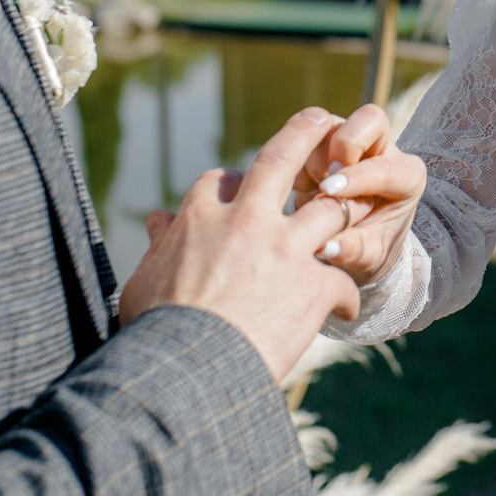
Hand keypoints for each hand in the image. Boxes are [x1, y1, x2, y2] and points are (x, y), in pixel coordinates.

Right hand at [119, 107, 361, 381]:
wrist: (186, 373)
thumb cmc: (155, 333)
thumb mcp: (143, 281)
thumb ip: (158, 245)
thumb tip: (156, 219)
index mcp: (200, 216)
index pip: (223, 179)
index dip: (237, 185)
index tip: (245, 194)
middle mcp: (247, 221)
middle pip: (283, 158)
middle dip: (305, 133)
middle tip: (322, 121)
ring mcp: (285, 250)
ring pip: (329, 209)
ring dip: (342, 213)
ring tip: (352, 219)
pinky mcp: (313, 286)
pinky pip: (343, 280)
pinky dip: (345, 295)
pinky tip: (343, 309)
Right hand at [286, 102, 426, 287]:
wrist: (357, 243)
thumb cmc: (370, 247)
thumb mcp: (368, 257)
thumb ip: (352, 250)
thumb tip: (325, 245)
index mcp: (407, 177)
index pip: (387, 167)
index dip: (358, 177)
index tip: (330, 191)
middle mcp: (384, 150)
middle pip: (370, 120)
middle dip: (343, 145)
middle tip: (325, 180)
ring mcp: (354, 140)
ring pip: (331, 125)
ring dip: (315, 157)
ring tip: (312, 192)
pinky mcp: (326, 139)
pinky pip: (305, 134)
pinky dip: (298, 158)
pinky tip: (302, 188)